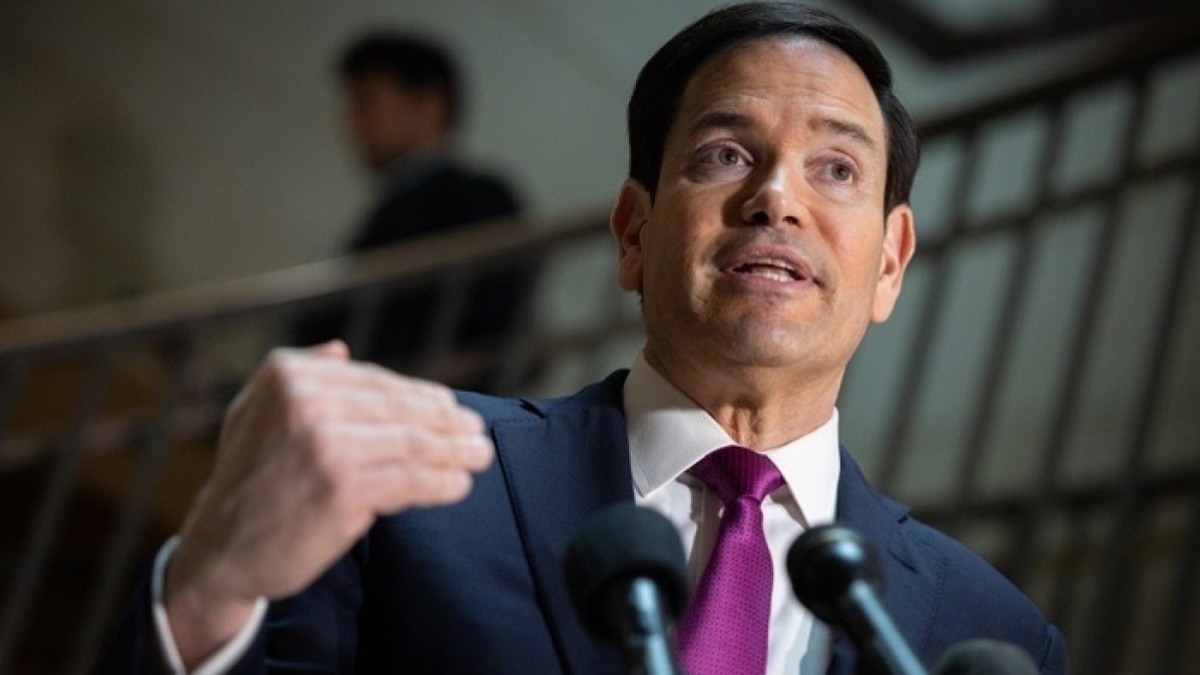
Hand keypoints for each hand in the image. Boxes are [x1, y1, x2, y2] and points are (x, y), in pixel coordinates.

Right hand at [164, 341, 492, 665]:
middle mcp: (306, 403)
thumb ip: (299, 376)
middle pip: (398, 409)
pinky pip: (409, 480)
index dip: (419, 396)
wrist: (220, 549)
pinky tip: (459, 484)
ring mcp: (326, 445)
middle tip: (478, 431)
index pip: (374, 383)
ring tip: (480, 455)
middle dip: (447, 422)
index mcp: (289, 376)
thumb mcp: (255, 412)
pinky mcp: (344, 489)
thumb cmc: (247, 480)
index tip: (450, 407)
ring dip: (454, 450)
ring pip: (411, 443)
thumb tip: (342, 351)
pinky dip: (441, 482)